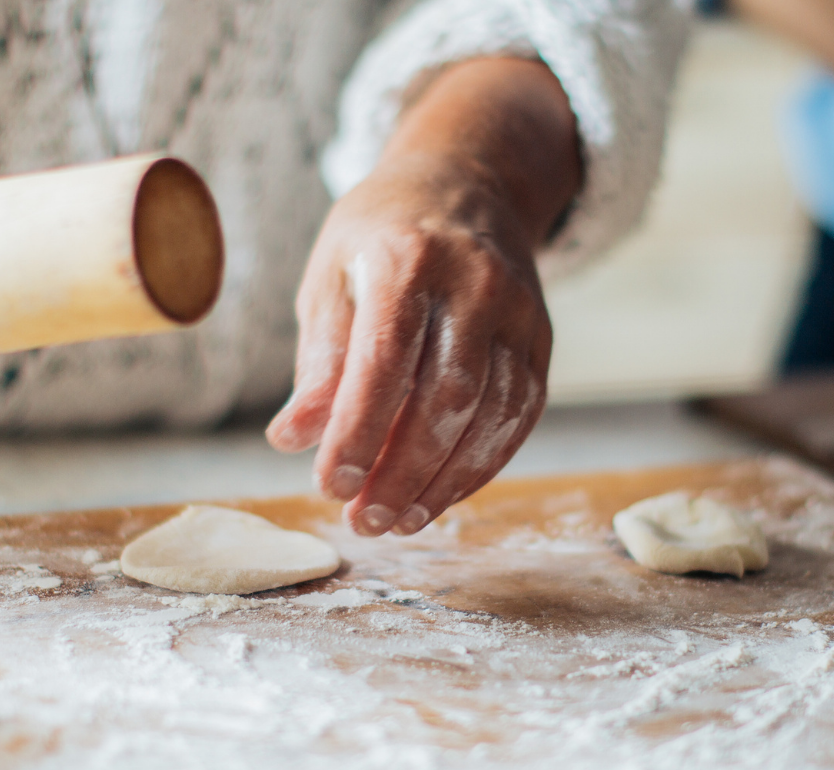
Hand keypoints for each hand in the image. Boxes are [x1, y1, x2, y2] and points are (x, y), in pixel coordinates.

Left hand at [266, 58, 577, 536]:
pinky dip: (478, 467)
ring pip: (490, 415)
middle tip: (361, 520)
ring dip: (442, 481)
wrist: (468, 184)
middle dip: (402, 470)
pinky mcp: (541, 342)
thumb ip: (320, 360)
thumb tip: (293, 438)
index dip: (360, 428)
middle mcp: (476, 283)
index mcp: (409, 257)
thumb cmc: (382, 238)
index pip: (387, 357)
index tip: (331, 484)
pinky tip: (438, 497)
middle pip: (447, 395)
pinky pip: (518, 418)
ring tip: (395, 520)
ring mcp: (519, 313)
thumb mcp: (332, 278)